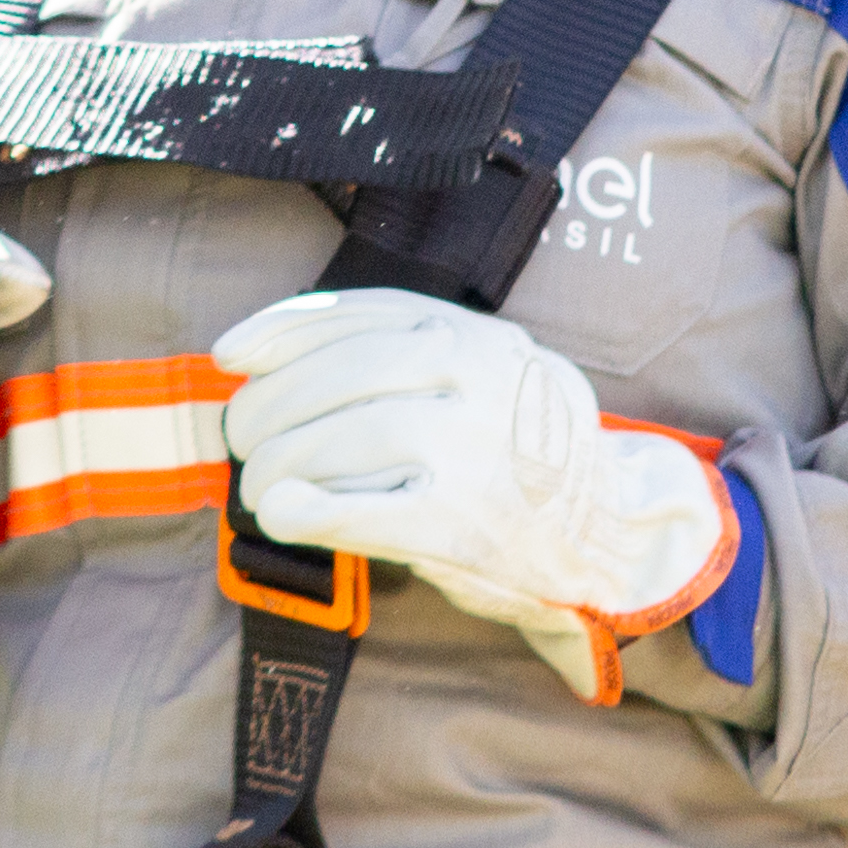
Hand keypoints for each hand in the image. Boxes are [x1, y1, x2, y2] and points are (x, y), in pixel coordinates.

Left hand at [217, 288, 728, 698]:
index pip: (361, 316)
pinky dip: (312, 509)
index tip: (231, 354)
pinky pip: (369, 510)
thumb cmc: (527, 453)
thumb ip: (407, 356)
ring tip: (257, 483)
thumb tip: (267, 359)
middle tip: (242, 437)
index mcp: (479, 336)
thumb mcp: (489, 373)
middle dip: (271, 405)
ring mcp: (475, 448)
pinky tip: (280, 513)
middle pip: (342, 377)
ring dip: (280, 461)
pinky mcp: (466, 521)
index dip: (283, 331)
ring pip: (347, 437)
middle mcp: (480, 378)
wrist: (617, 531)